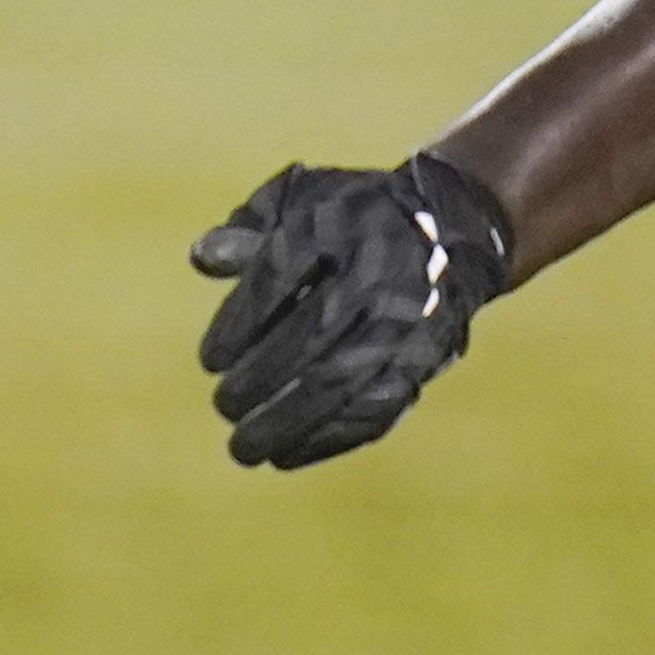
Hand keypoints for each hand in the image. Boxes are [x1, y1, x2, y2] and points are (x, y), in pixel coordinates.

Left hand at [192, 153, 512, 468]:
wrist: (451, 231)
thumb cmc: (352, 218)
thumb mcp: (302, 200)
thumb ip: (251, 228)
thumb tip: (202, 259)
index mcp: (342, 224)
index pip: (279, 275)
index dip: (239, 323)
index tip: (211, 361)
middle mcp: (381, 272)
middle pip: (311, 334)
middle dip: (259, 380)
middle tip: (224, 405)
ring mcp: (409, 321)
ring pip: (343, 382)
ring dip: (287, 423)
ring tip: (243, 448)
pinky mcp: (424, 361)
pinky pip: (376, 410)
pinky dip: (327, 440)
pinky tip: (286, 454)